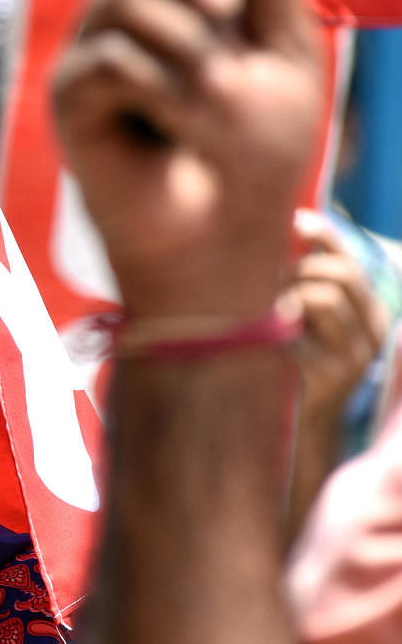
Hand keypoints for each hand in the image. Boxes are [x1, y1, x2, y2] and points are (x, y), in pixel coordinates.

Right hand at [52, 0, 321, 319]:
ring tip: (213, 89)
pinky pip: (106, 58)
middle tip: (226, 4)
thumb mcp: (285, 55)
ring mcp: (92, 57)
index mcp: (179, 1)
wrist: (222, 240)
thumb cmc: (255, 158)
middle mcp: (127, 20)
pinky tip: (174, 123)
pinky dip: (154, 84)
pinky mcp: (70, 102)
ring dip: (181, 37)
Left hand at [285, 210, 388, 430]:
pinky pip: (297, 334)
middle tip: (271, 282)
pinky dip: (277, 331)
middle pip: (339, 275)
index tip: (296, 220)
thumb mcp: (316, 320)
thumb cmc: (306, 361)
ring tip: (271, 311)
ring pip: (322, 299)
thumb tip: (295, 227)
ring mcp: (357, 355)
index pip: (351, 262)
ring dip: (288, 296)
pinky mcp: (333, 375)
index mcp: (372, 312)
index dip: (325, 236)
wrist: (311, 423)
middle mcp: (374, 331)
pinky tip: (269, 340)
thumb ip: (313, 284)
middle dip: (298, 270)